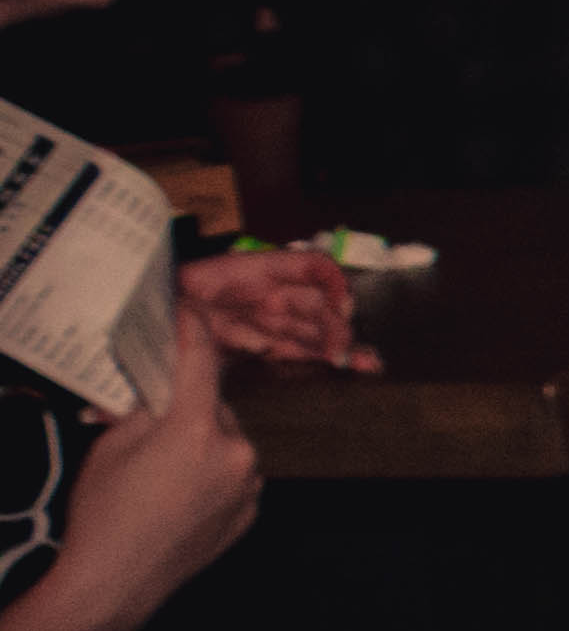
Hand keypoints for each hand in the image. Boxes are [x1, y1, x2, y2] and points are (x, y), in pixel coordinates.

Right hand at [20, 310, 267, 630]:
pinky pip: (236, 475)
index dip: (194, 332)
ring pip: (228, 442)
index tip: (191, 314)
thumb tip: (161, 390)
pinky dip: (215, 473)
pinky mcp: (252, 511)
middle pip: (214, 408)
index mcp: (195, 429)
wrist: (116, 583)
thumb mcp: (112, 446)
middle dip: (188, 407)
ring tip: (165, 469)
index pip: (201, 363)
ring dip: (204, 442)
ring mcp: (250, 485)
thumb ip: (144, 409)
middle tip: (157, 420)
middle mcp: (235, 452)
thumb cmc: (104, 513)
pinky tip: (181, 493)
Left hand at [173, 249, 366, 372]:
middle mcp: (267, 292)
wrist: (140, 328)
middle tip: (343, 348)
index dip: (331, 281)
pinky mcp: (262, 341)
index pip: (307, 265)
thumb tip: (231, 305)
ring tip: (364, 362)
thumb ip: (207, 302)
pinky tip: (352, 365)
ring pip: (312, 328)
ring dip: (339, 344)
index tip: (341, 303)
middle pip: (315, 304)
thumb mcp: (182, 292)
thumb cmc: (161, 305)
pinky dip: (322, 356)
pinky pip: (297, 347)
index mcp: (252, 271)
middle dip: (334, 324)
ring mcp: (267, 318)